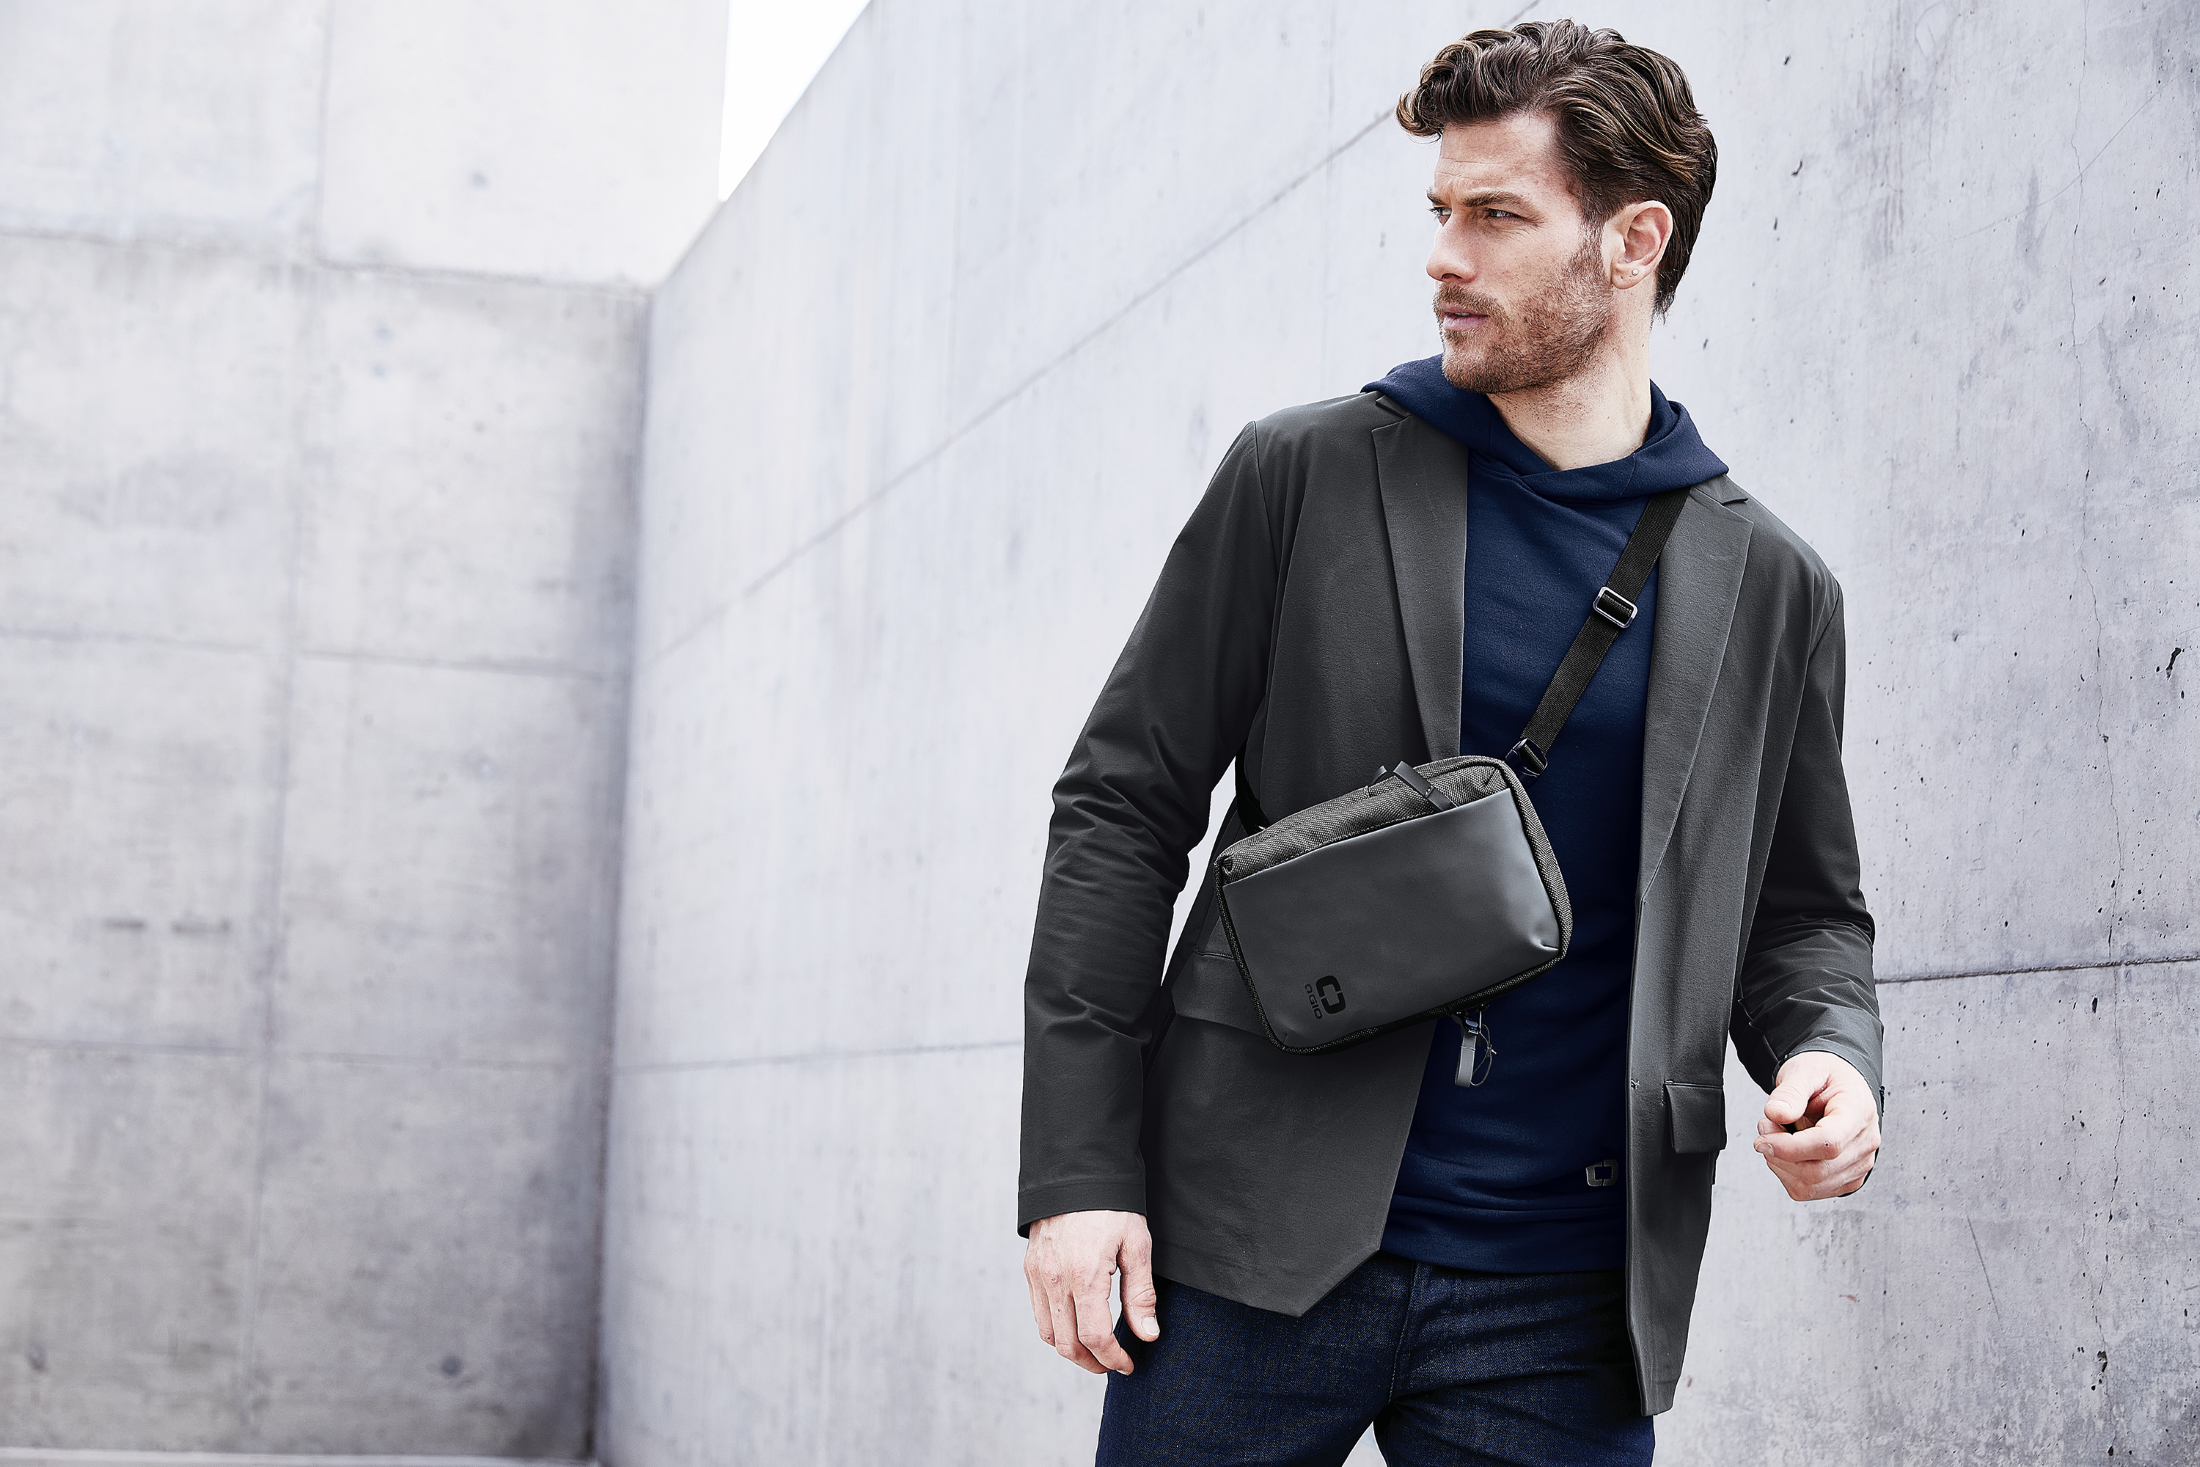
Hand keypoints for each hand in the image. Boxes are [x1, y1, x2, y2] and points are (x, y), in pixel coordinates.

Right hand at [1023, 1209, 1158, 1373]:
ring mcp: (1038, 1275)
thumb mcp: (1136, 1245)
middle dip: (1092, 1363)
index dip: (1113, 1359)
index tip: (1129, 1364)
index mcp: (1084, 1276)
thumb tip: (1147, 1335)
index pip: (1095, 1337)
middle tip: (1113, 1363)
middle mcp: (1054, 1280)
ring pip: (1048, 1333)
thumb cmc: (1111, 1205)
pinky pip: (1038, 1312)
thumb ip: (1141, 1295)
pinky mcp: (1030, 1268)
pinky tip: (1075, 1324)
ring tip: (1094, 1350)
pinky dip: (1055, 1329)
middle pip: (1068, 1344)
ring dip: (1071, 1350)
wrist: (1076, 1171)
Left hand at [1753, 1051, 1880, 1199]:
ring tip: (1776, 1135)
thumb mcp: (1804, 1070)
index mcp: (1858, 1112)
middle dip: (1779, 1154)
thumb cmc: (1825, 1077)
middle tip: (1765, 1127)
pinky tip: (1787, 1151)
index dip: (1790, 1147)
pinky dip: (1788, 1174)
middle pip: (1817, 1170)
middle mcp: (1865, 1143)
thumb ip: (1790, 1091)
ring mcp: (1858, 1165)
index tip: (1763, 1137)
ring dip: (1780, 1165)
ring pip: (1811, 1185)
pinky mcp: (1846, 1179)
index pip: (1829, 1143)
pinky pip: (1810, 1190)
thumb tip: (1776, 1113)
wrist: (1839, 1086)